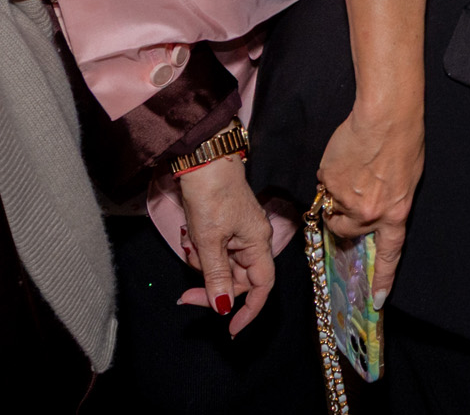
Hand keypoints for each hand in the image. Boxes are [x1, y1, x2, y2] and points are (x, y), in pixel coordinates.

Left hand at [174, 153, 275, 334]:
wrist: (203, 163)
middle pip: (239, 279)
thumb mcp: (209, 242)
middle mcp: (254, 241)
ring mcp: (240, 234)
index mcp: (258, 243)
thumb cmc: (211, 198)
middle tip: (185, 296)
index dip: (249, 310)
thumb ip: (216, 276)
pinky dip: (202, 254)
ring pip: (223, 267)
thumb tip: (221, 307)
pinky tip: (191, 240)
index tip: (230, 329)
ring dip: (204, 267)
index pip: (262, 286)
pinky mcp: (225, 228)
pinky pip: (216, 253)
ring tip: (189, 248)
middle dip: (213, 288)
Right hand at [319, 106, 423, 303]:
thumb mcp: (406, 180)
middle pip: (347, 230)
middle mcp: (370, 213)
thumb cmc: (404, 141)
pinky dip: (329, 174)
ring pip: (331, 209)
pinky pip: (323, 185)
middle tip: (349, 195)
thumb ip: (388, 201)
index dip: (383, 278)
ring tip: (351, 168)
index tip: (378, 301)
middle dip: (343, 218)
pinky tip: (344, 157)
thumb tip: (368, 210)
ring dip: (334, 196)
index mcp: (396, 213)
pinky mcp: (329, 182)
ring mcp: (346, 200)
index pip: (390, 253)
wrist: (386, 116)